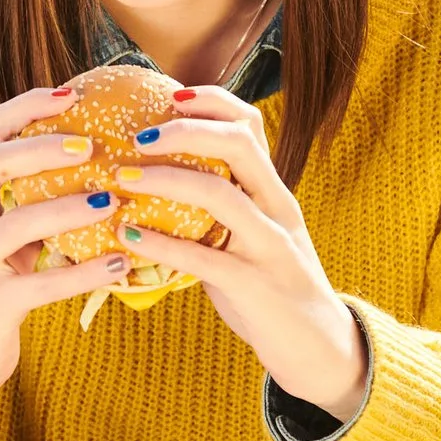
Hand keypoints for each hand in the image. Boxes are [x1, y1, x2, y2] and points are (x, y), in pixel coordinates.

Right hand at [0, 87, 134, 407]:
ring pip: (16, 223)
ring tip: (110, 203)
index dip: (27, 108)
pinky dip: (83, 273)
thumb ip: (18, 206)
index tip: (71, 93)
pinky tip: (118, 266)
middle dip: (43, 148)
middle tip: (91, 144)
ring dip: (68, 208)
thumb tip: (88, 167)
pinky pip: (41, 284)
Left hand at [117, 88, 367, 418]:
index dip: (210, 100)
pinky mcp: (256, 286)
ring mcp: (270, 246)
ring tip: (122, 176)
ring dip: (165, 179)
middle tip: (137, 134)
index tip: (166, 94)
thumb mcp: (250, 236)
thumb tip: (151, 179)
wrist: (318, 346)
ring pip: (221, 195)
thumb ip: (217, 207)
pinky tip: (128, 234)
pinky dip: (162, 243)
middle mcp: (277, 208)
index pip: (250, 124)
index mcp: (273, 190)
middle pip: (239, 144)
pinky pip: (205, 259)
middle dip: (186, 129)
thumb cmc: (268, 286)